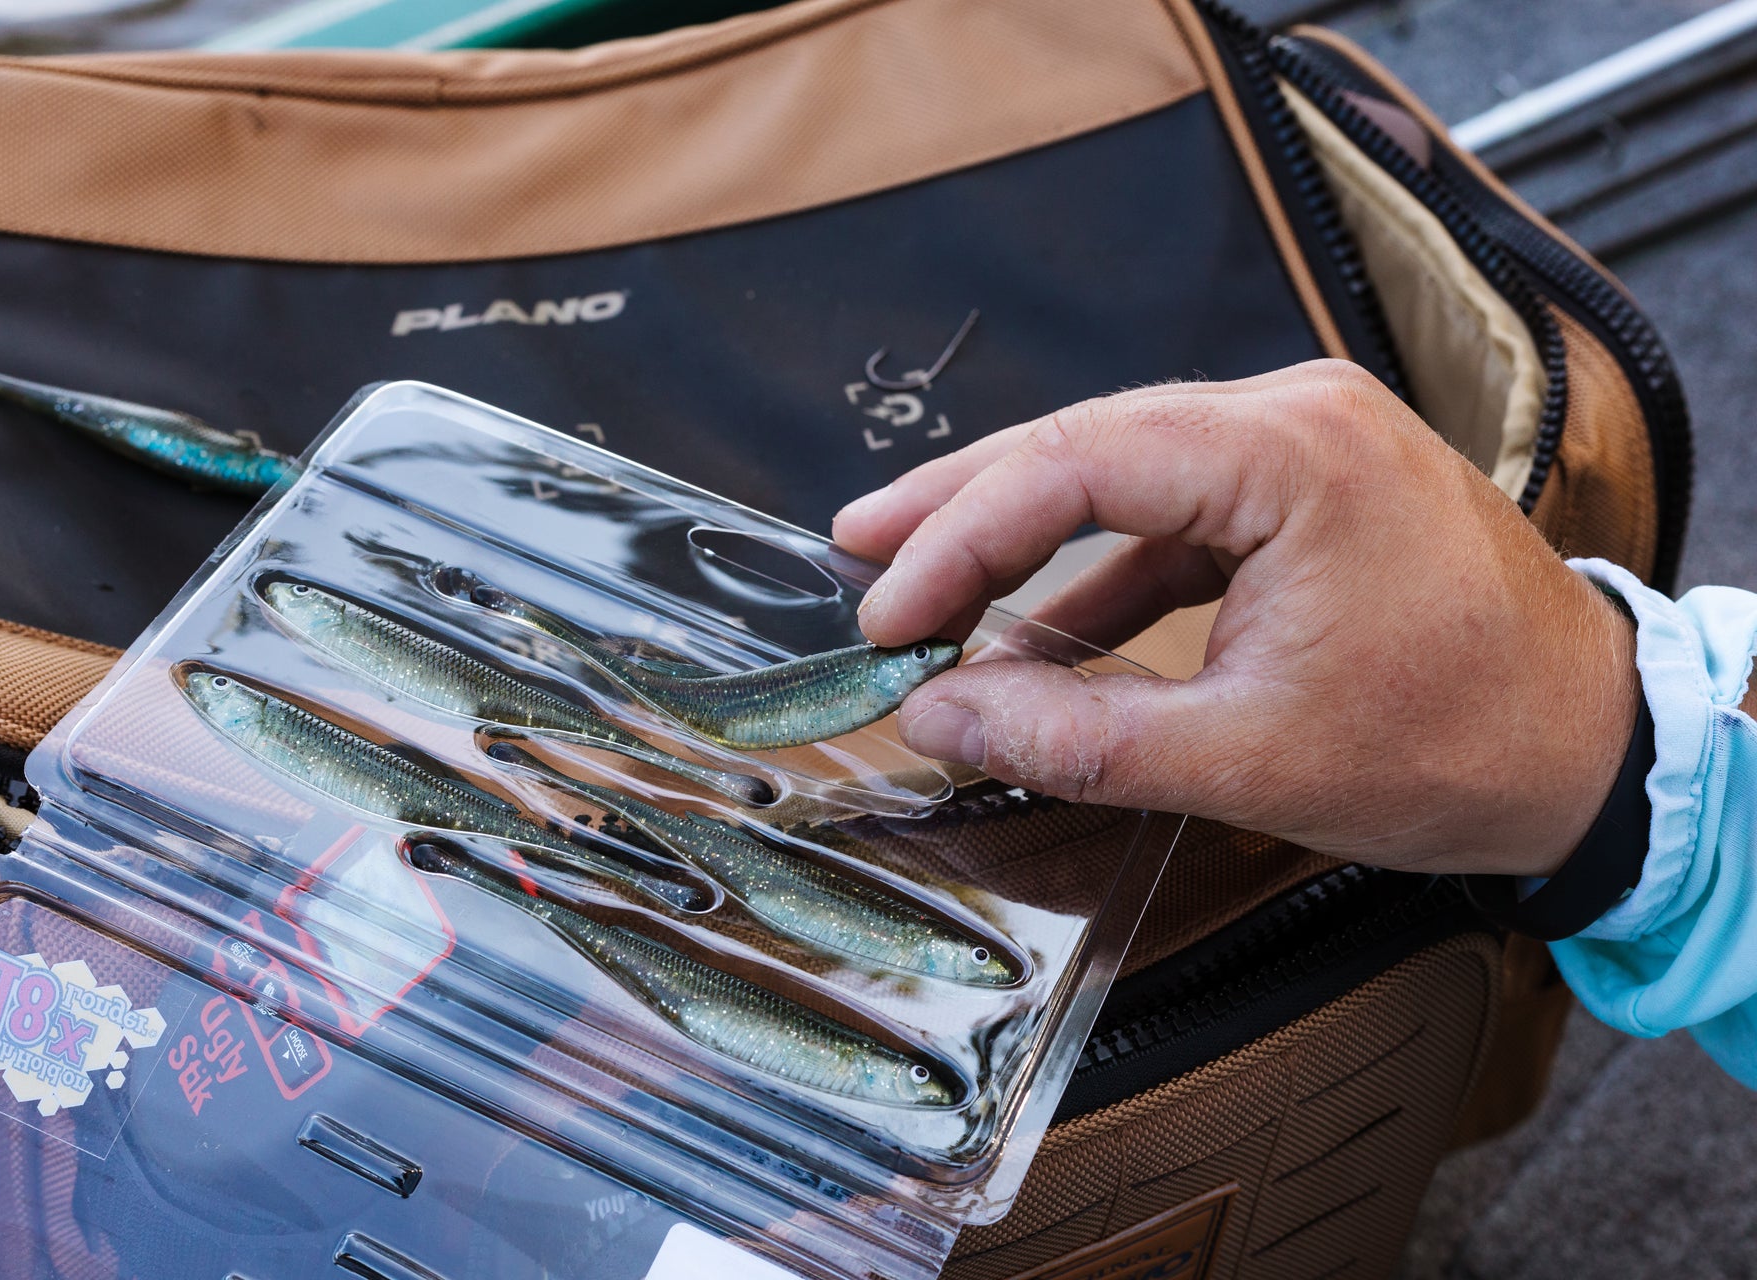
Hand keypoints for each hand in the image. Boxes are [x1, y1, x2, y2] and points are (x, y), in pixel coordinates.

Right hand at [835, 361, 1637, 877]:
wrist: (1596, 753)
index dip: (960, 538)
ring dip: (1023, 533)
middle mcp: (1297, 416)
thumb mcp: (1248, 758)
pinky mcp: (1304, 490)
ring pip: (1120, 469)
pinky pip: (1172, 511)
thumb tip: (942, 714)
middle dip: (964, 506)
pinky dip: (1098, 567)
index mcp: (1292, 454)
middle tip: (861, 552)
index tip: (888, 613)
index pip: (1077, 464)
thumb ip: (1077, 735)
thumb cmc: (1461, 747)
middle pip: (1085, 440)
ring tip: (923, 582)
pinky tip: (1037, 623)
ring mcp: (1305, 444)